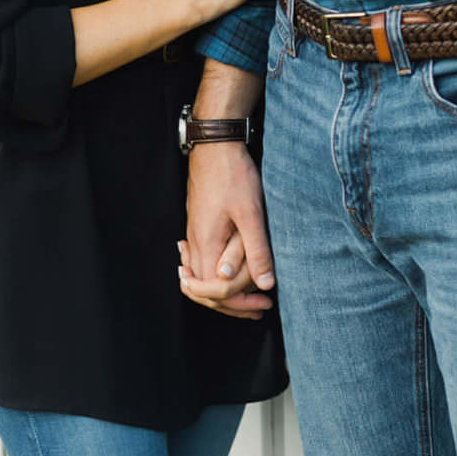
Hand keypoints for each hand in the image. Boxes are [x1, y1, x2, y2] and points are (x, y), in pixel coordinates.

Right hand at [180, 140, 274, 318]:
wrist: (215, 147)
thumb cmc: (234, 177)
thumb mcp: (251, 214)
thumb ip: (256, 251)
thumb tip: (264, 285)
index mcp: (206, 245)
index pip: (214, 291)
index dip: (238, 304)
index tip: (263, 303)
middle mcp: (194, 245)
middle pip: (204, 289)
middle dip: (232, 304)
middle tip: (261, 307)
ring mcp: (192, 236)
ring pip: (201, 276)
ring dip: (224, 290)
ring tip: (250, 294)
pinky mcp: (196, 227)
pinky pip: (199, 262)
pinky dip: (214, 274)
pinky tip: (228, 273)